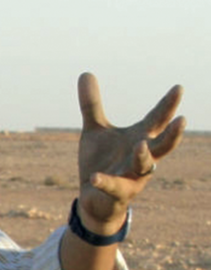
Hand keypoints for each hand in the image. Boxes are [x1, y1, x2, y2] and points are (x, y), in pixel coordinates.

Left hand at [76, 73, 185, 233]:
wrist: (94, 197)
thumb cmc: (102, 161)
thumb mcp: (95, 130)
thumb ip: (92, 104)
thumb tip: (86, 73)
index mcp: (139, 139)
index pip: (157, 120)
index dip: (168, 105)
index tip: (178, 87)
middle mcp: (141, 157)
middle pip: (161, 145)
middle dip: (172, 134)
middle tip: (182, 120)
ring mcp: (132, 176)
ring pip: (145, 167)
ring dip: (144, 157)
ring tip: (140, 146)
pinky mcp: (117, 192)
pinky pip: (112, 186)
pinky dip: (104, 181)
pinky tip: (95, 176)